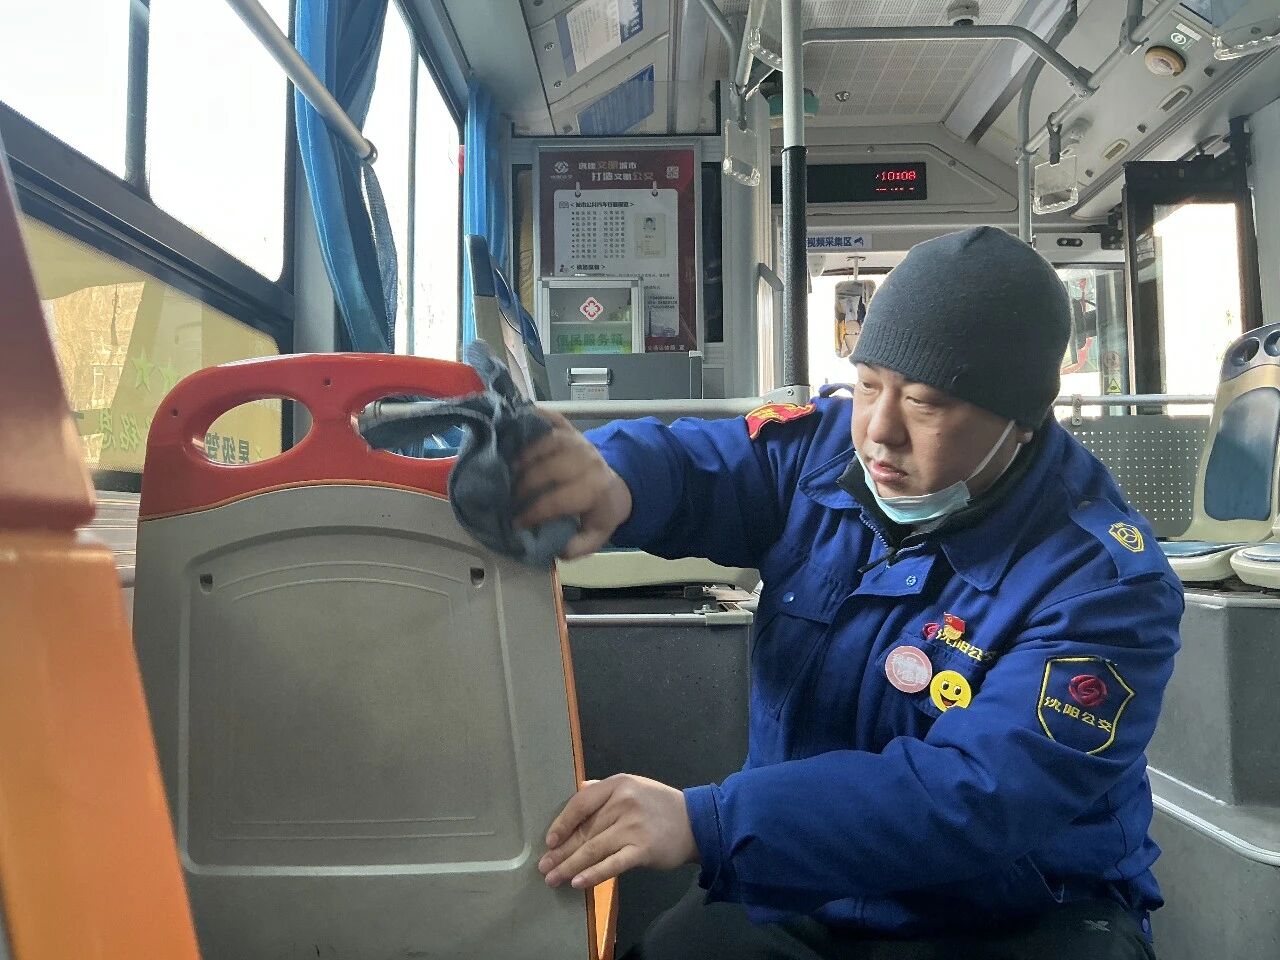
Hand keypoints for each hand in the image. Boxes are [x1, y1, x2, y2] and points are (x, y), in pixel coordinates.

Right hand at [515, 409, 632, 559]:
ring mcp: (580, 442)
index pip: (557, 500)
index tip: (515, 522)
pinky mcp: (573, 430)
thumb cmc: (600, 513)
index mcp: (593, 490)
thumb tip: (553, 549)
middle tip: (506, 497)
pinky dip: (534, 417)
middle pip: (548, 468)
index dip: (532, 512)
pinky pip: (553, 419)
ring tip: (504, 468)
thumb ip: (575, 547)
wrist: (619, 487)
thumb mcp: (595, 537)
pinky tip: (515, 422)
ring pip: (547, 442)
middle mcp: (587, 461)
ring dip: (523, 454)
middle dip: (523, 484)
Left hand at [538, 775, 698, 889]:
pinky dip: (593, 874)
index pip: (581, 803)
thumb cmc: (661, 806)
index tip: (550, 841)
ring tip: (553, 878)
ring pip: (593, 849)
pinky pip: (612, 864)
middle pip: (584, 830)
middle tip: (544, 867)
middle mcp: (623, 803)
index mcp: (618, 785)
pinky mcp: (643, 849)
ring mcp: (633, 827)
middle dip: (561, 851)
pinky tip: (578, 883)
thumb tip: (581, 788)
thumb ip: (606, 788)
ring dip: (569, 866)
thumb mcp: (635, 786)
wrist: (696, 823)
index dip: (562, 823)